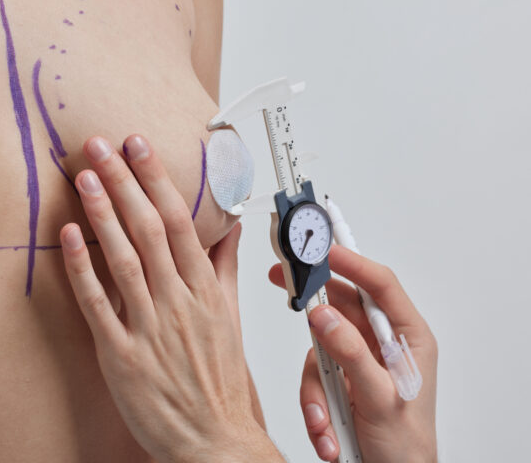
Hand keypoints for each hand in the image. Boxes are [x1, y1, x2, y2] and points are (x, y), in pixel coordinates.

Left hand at [59, 134, 281, 462]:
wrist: (213, 441)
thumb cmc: (218, 380)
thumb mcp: (230, 318)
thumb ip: (224, 266)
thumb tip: (229, 225)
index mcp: (204, 290)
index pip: (180, 220)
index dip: (156, 178)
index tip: (138, 144)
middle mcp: (178, 302)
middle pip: (149, 229)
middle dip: (124, 181)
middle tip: (100, 144)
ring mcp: (149, 328)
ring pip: (124, 259)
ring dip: (103, 214)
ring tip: (83, 176)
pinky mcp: (121, 355)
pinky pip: (98, 305)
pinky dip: (83, 269)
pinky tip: (68, 236)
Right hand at [269, 246, 437, 461]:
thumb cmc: (406, 447)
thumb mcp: (381, 398)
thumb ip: (351, 353)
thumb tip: (322, 314)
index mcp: (407, 339)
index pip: (380, 286)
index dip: (353, 263)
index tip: (324, 248)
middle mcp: (381, 344)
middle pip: (342, 305)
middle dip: (312, 304)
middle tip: (282, 277)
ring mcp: (357, 361)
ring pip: (320, 347)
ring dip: (316, 387)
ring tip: (325, 421)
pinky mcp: (338, 381)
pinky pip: (312, 378)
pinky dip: (313, 407)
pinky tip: (328, 434)